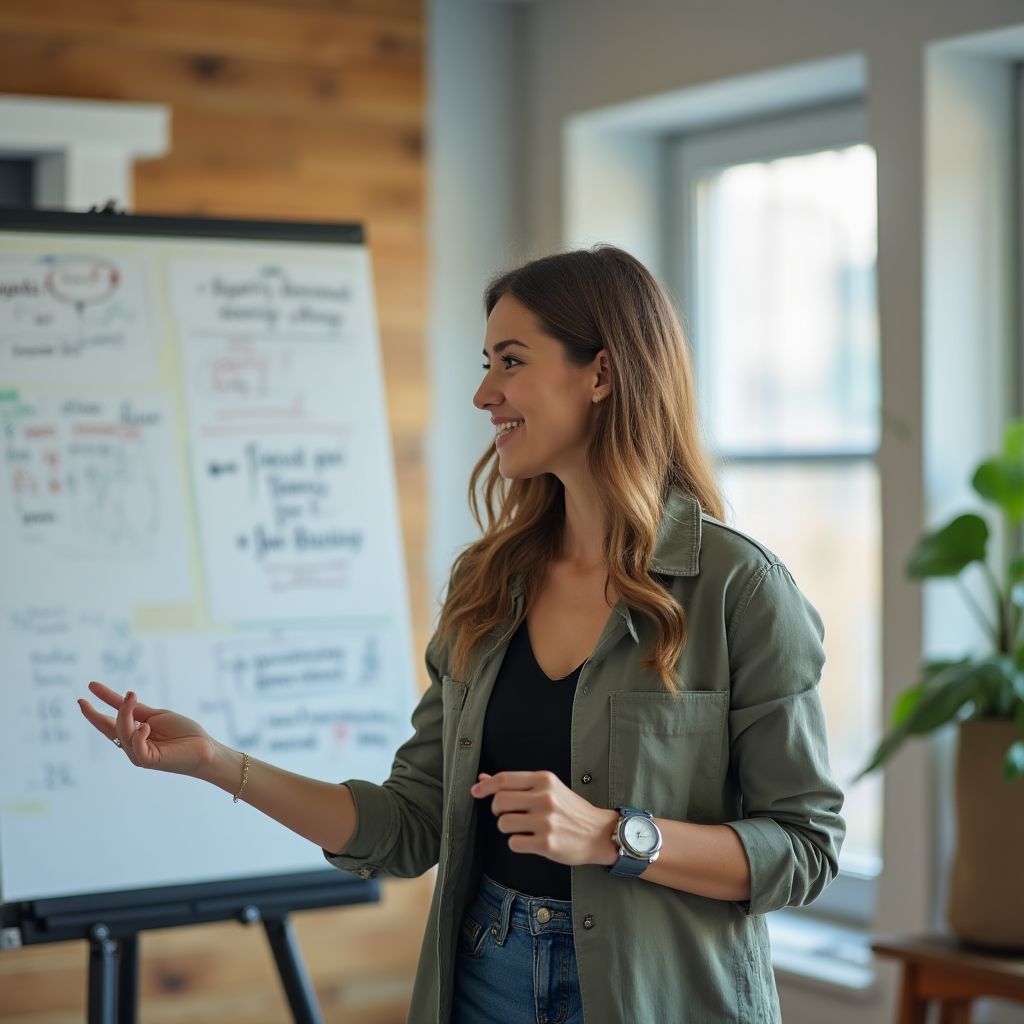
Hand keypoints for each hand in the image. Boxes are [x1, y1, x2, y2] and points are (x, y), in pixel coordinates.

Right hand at [78, 681, 216, 776]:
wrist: (204, 748)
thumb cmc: (183, 732)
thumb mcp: (156, 716)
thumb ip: (138, 710)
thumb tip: (122, 697)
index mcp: (134, 733)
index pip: (110, 722)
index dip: (95, 711)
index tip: (83, 696)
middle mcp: (132, 745)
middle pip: (110, 728)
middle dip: (95, 715)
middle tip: (83, 699)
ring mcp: (139, 754)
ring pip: (123, 733)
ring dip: (125, 713)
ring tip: (131, 696)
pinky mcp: (149, 761)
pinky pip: (136, 748)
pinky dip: (138, 736)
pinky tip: (145, 727)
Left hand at [470, 770, 618, 866]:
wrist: (599, 833)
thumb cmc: (570, 810)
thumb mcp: (548, 789)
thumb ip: (517, 784)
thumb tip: (483, 779)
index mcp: (544, 780)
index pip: (505, 779)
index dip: (485, 786)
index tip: (475, 792)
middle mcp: (544, 798)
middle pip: (499, 801)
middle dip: (498, 810)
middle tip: (509, 814)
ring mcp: (545, 821)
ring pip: (503, 824)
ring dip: (508, 828)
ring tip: (523, 828)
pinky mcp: (546, 843)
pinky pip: (514, 843)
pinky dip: (517, 843)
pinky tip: (530, 841)